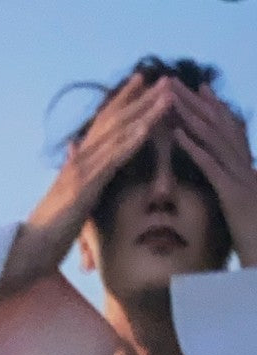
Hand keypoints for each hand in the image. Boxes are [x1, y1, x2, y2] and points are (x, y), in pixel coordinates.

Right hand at [29, 74, 174, 263]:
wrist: (28, 249)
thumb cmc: (46, 230)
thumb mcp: (62, 195)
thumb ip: (70, 171)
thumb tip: (72, 151)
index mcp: (76, 162)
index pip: (101, 124)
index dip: (122, 101)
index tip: (141, 81)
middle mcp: (78, 160)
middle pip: (112, 121)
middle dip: (140, 98)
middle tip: (165, 77)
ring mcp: (80, 172)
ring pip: (117, 135)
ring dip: (144, 113)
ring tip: (167, 94)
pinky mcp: (84, 188)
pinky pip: (111, 160)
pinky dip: (130, 142)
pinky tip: (148, 128)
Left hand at [171, 80, 256, 266]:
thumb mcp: (244, 211)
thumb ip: (236, 192)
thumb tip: (227, 183)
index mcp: (247, 170)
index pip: (229, 132)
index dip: (214, 109)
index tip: (198, 88)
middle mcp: (246, 167)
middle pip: (219, 127)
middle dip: (196, 103)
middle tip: (173, 81)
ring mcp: (242, 178)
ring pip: (214, 139)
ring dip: (191, 116)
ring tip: (169, 97)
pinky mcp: (234, 194)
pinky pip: (212, 166)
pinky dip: (194, 148)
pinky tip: (177, 135)